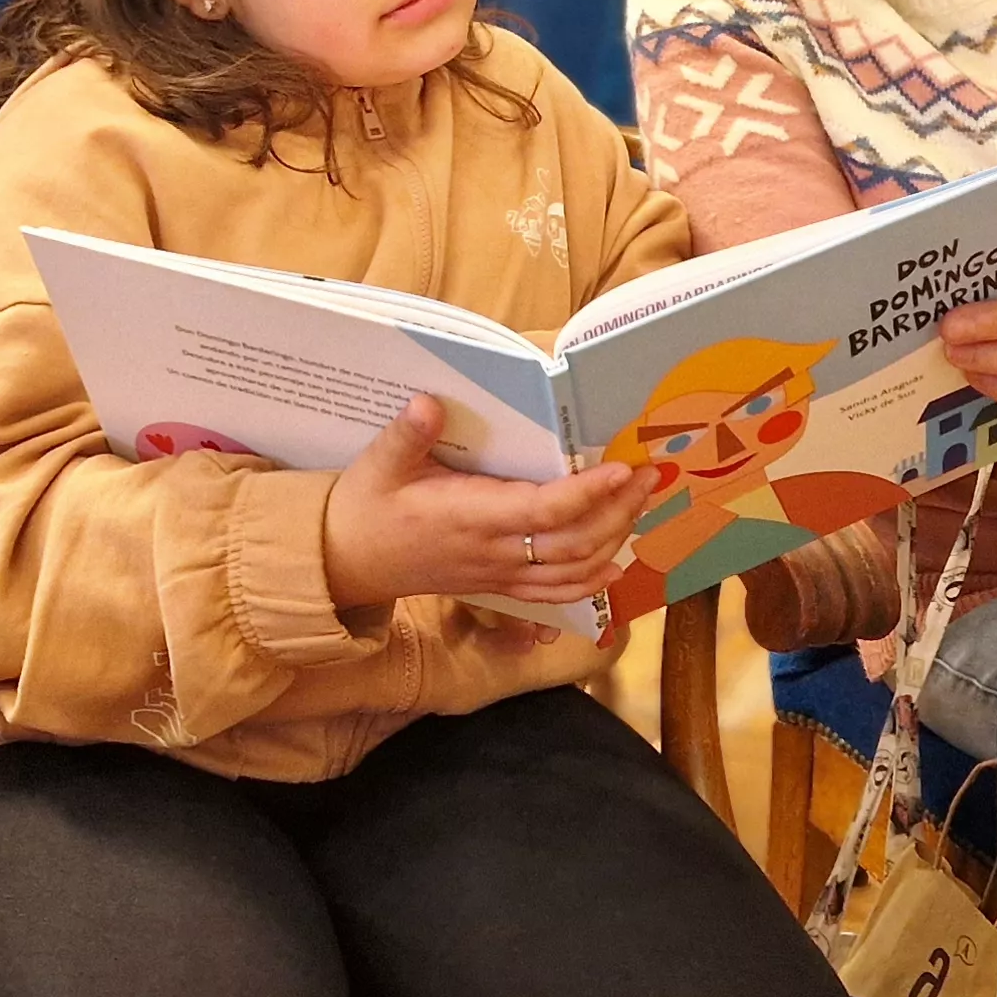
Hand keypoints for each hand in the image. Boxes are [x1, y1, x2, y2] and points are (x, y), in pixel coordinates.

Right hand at [321, 394, 660, 608]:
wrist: (345, 564)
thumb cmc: (365, 509)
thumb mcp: (377, 465)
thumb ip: (407, 435)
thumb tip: (429, 403)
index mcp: (469, 518)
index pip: (543, 511)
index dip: (588, 494)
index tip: (622, 468)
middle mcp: (493, 553)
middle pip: (574, 543)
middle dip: (619, 511)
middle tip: (650, 475)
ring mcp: (499, 575)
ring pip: (573, 571)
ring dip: (615, 540)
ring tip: (641, 504)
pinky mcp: (499, 586)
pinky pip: (557, 593)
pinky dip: (593, 579)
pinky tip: (616, 559)